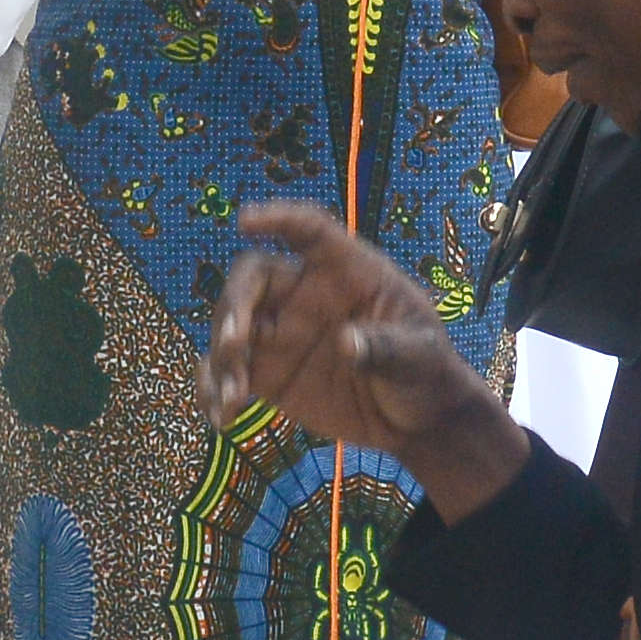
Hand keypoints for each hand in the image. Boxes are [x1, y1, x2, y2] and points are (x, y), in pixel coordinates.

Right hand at [199, 201, 528, 521]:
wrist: (417, 420)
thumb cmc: (426, 371)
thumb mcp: (420, 357)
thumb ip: (388, 348)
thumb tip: (349, 343)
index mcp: (346, 271)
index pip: (309, 230)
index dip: (278, 218)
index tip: (244, 221)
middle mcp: (305, 293)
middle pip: (253, 277)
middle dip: (234, 305)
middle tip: (235, 344)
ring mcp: (283, 333)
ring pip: (232, 325)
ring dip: (220, 355)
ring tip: (232, 398)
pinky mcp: (270, 373)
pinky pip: (228, 371)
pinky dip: (214, 388)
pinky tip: (221, 417)